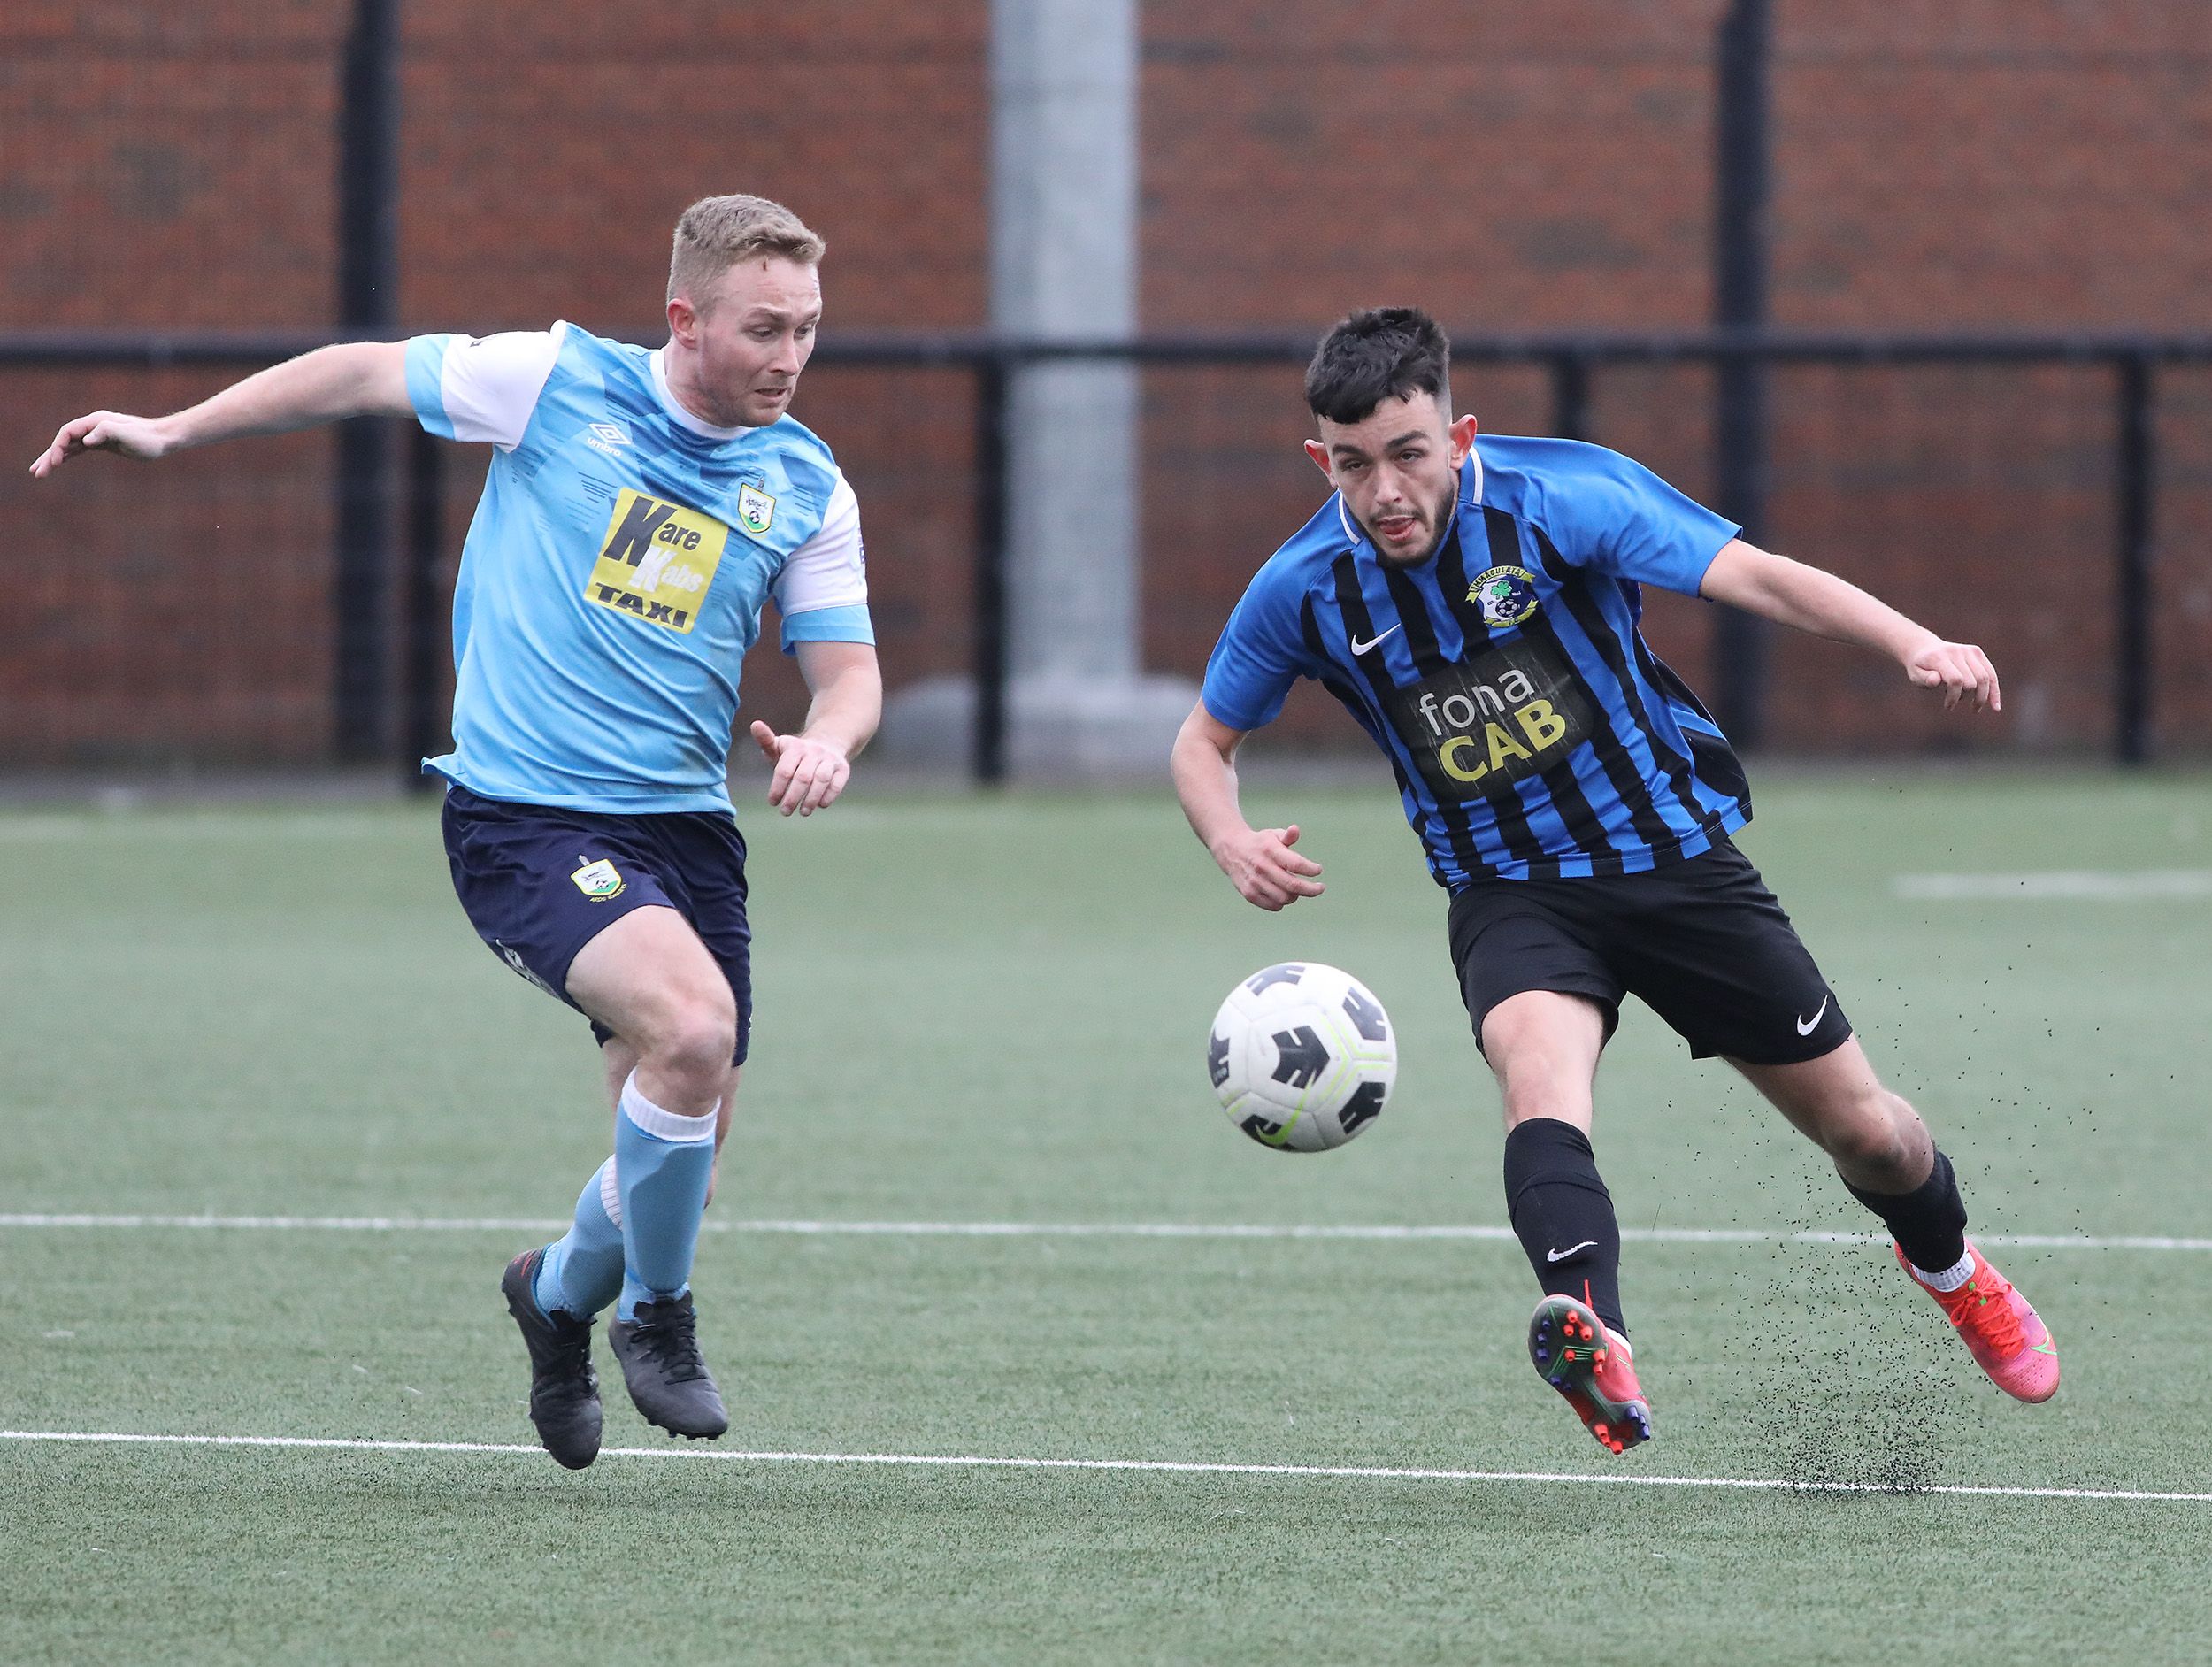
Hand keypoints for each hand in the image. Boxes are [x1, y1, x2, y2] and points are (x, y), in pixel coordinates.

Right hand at [28, 411, 173, 476]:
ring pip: (70, 446)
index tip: (54, 463)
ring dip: (55, 458)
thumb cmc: (147, 438)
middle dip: (49, 456)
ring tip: (40, 472)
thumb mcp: (127, 435)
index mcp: (96, 422)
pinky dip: (68, 456)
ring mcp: (97, 435)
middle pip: (64, 440)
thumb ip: (106, 433)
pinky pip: (80, 449)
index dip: (58, 447)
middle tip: (35, 472)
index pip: (68, 433)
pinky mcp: (103, 443)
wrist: (164, 438)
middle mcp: (93, 426)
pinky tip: (59, 463)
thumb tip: (86, 441)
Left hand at [749, 720, 850, 816]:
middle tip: (785, 811)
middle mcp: (814, 751)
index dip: (777, 788)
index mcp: (795, 747)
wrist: (827, 744)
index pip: (784, 770)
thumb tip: (755, 724)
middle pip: (803, 778)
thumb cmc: (795, 754)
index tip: (773, 802)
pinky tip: (820, 805)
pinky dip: (828, 796)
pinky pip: (837, 784)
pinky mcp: (843, 769)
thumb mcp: (779, 747)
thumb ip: (765, 740)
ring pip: (821, 780)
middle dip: (793, 797)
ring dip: (811, 799)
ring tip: (803, 812)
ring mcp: (830, 759)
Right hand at [1213, 823, 1324, 910]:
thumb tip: (1295, 830)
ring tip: (1299, 890)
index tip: (1318, 870)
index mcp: (1270, 850)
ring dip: (1296, 896)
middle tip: (1320, 888)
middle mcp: (1262, 867)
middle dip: (1311, 889)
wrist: (1231, 850)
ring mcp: (1255, 882)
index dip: (1311, 869)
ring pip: (1284, 898)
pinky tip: (1285, 895)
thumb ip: (1288, 835)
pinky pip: (1273, 905)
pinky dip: (1283, 903)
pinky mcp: (1249, 893)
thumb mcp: (1273, 835)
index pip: (1296, 864)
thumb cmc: (1260, 843)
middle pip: (1293, 885)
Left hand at [1904, 637, 2000, 712]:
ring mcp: (1969, 651)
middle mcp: (1957, 652)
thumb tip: (1936, 680)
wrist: (1924, 648)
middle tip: (1954, 705)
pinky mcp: (1977, 653)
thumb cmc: (1919, 667)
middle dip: (1966, 697)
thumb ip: (1924, 679)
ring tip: (1975, 709)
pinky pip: (1991, 673)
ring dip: (1982, 697)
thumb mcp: (1915, 674)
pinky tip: (1995, 707)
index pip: (1955, 679)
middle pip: (1972, 681)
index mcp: (1940, 657)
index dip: (1954, 697)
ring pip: (1985, 678)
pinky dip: (1994, 691)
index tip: (1948, 706)